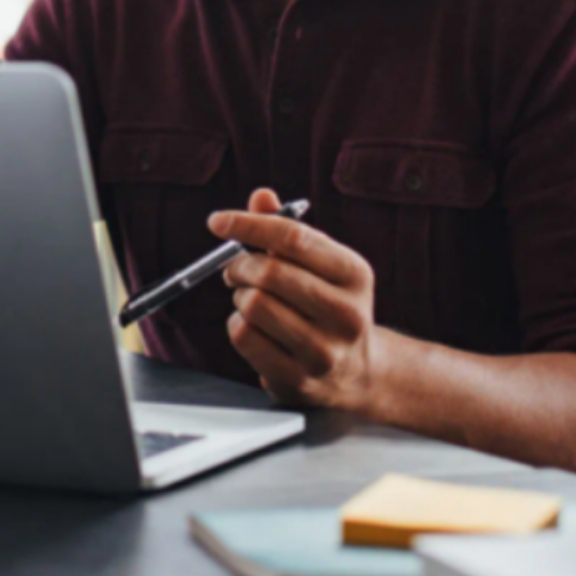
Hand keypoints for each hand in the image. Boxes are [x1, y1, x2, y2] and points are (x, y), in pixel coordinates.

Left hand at [212, 188, 381, 412]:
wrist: (357, 372)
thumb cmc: (329, 304)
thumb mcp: (321, 264)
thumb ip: (289, 230)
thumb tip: (261, 197)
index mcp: (354, 274)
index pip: (294, 237)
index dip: (249, 224)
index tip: (218, 221)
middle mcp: (346, 313)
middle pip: (269, 273)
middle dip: (240, 265)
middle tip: (235, 268)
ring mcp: (324, 351)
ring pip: (253, 305)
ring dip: (239, 296)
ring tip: (250, 298)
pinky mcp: (298, 379)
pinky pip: (244, 337)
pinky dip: (236, 324)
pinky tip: (251, 325)